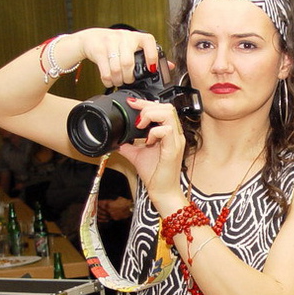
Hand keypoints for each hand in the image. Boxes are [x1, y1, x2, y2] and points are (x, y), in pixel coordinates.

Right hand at [72, 28, 159, 88]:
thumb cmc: (116, 45)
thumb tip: (170, 66)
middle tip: (128, 80)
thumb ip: (151, 56)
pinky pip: (105, 71)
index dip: (152, 56)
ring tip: (119, 81)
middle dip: (129, 77)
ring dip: (118, 80)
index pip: (148, 41)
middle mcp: (124, 37)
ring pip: (117, 68)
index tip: (151, 69)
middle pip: (128, 63)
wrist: (92, 38)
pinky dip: (108, 80)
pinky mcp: (98, 49)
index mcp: (136, 37)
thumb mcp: (134, 47)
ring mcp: (110, 41)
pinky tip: (110, 80)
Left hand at [97, 197, 132, 221]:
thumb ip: (112, 200)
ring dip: (98, 214)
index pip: (100, 203)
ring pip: (102, 215)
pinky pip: (107, 219)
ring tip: (95, 213)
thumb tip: (109, 201)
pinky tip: (100, 219)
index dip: (97, 202)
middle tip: (93, 208)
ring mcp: (111, 215)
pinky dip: (103, 219)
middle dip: (96, 208)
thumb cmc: (125, 202)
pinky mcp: (114, 218)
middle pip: (100, 210)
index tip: (94, 202)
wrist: (131, 208)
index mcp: (109, 204)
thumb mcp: (118, 198)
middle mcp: (108, 210)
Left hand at [118, 98, 186, 215]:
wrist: (162, 191)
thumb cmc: (155, 175)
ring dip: (150, 116)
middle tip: (136, 117)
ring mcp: (176, 141)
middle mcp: (175, 135)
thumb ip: (129, 145)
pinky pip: (166, 130)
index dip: (146, 103)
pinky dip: (154, 132)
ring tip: (140, 126)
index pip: (162, 108)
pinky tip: (147, 141)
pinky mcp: (173, 150)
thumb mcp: (137, 155)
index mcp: (170, 134)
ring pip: (168, 114)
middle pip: (166, 106)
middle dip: (147, 106)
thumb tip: (117, 140)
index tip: (132, 103)